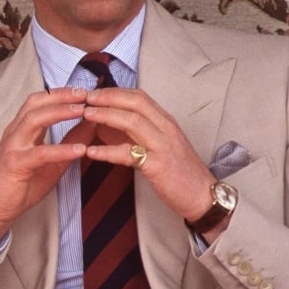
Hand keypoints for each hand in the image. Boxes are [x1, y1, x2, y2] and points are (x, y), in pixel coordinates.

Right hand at [0, 87, 89, 243]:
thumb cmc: (20, 185)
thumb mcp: (52, 161)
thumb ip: (68, 142)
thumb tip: (92, 125)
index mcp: (21, 130)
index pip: (39, 101)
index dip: (60, 93)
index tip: (83, 91)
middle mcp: (15, 133)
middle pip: (36, 103)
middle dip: (61, 96)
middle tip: (85, 93)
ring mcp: (13, 147)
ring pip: (34, 120)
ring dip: (60, 112)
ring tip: (84, 111)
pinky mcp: (15, 165)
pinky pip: (40, 153)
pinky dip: (61, 149)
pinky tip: (80, 150)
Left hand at [80, 87, 218, 232]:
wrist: (203, 196)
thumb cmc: (179, 172)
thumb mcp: (159, 146)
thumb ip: (136, 134)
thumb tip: (105, 126)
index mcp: (166, 122)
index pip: (140, 97)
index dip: (116, 92)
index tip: (95, 91)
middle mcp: (166, 129)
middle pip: (136, 103)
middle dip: (109, 97)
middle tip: (87, 98)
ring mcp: (163, 146)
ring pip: (133, 122)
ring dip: (106, 116)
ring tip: (86, 115)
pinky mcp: (158, 166)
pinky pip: (128, 154)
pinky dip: (107, 151)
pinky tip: (90, 151)